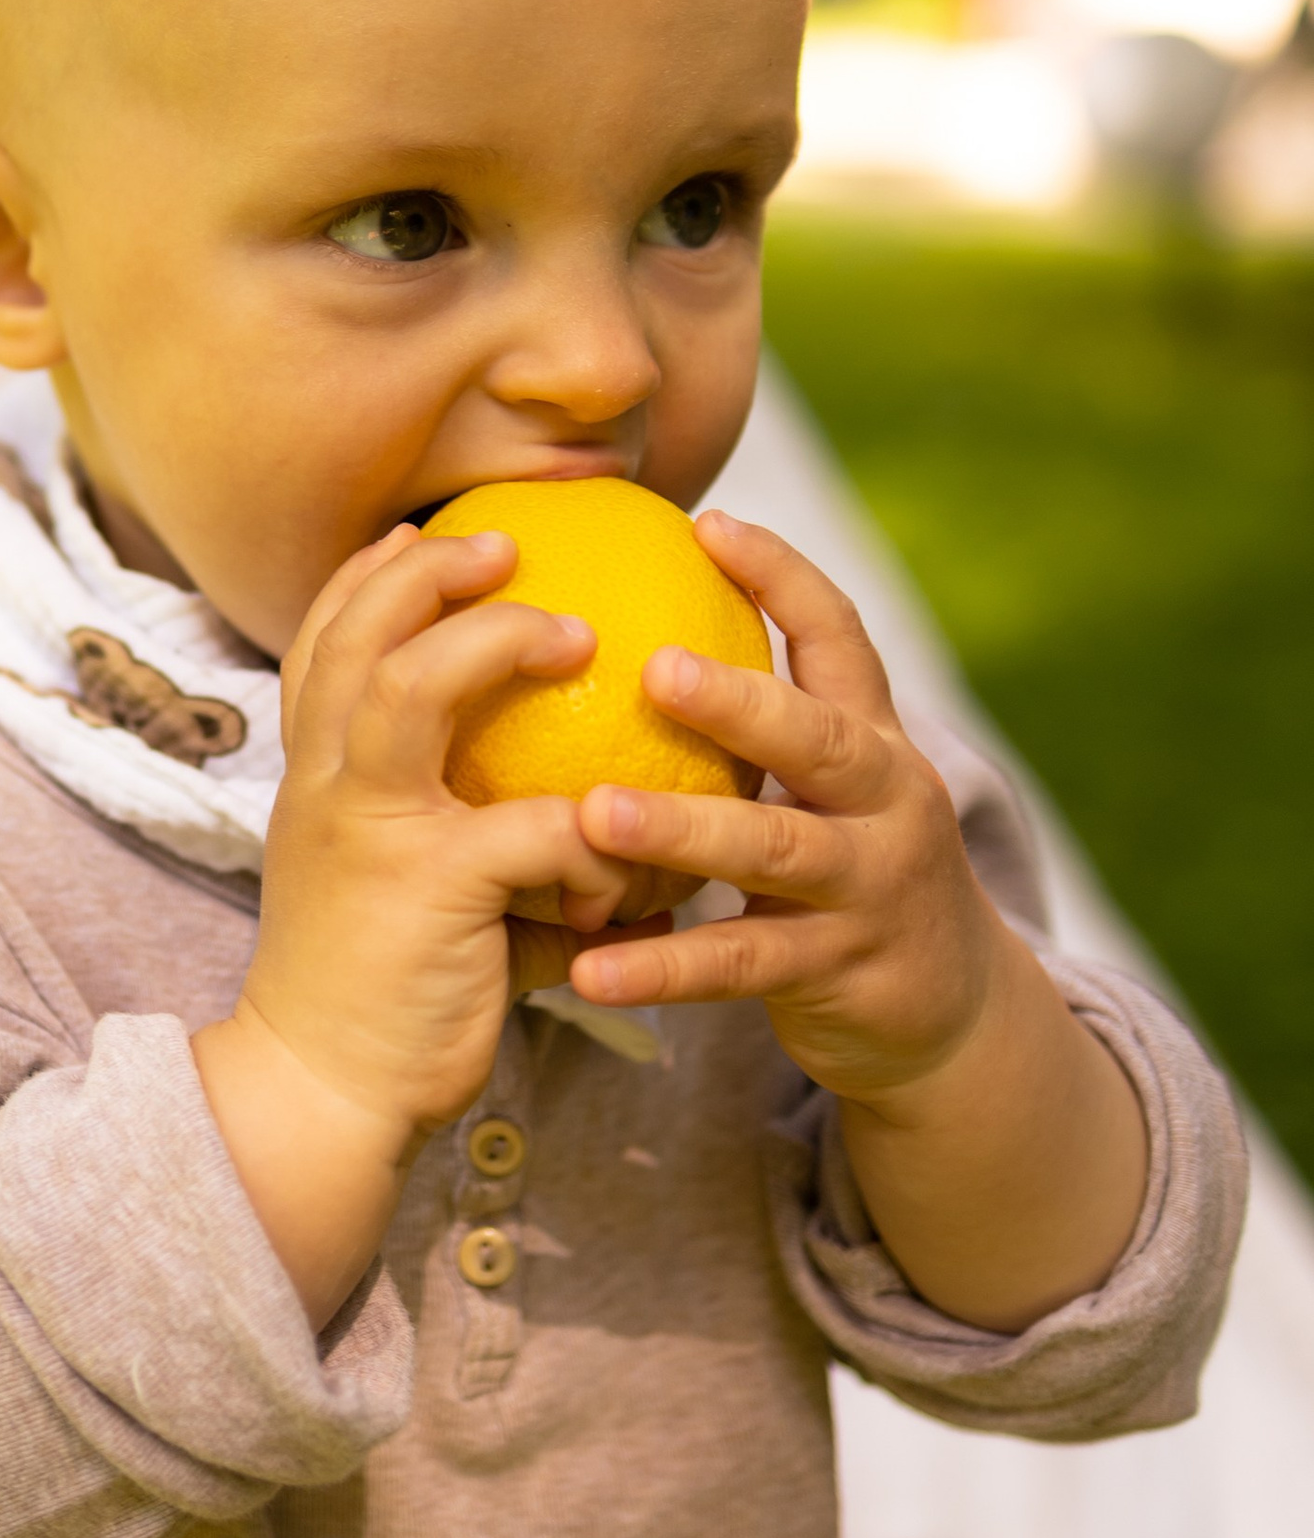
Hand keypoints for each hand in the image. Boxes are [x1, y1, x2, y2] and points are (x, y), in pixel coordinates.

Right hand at [193, 524, 647, 1322]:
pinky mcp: (429, 891)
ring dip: (496, 645)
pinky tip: (633, 857)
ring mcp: (370, 831)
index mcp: (314, 778)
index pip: (324, 642)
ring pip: (409, 689)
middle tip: (507, 545)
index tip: (422, 537)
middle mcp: (327, 787)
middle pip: (356, 636)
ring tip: (578, 633)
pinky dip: (591, 831)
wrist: (322, 1091)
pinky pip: (528, 829)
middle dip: (426, 573)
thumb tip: (585, 795)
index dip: (369, 578)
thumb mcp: (401, 881)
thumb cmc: (381, 989)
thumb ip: (470, 825)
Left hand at [569, 513, 1145, 1329]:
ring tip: (591, 814)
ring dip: (682, 832)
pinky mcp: (842, 972)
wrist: (950, 1014)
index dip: (781, 575)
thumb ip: (756, 725)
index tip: (706, 523)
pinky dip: (663, 969)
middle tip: (652, 666)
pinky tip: (588, 966)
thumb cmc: (848, 871)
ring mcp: (870, 888)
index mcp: (874, 740)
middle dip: (739, 701)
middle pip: (817, 737)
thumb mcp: (824, 789)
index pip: (839, 637)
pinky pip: (738, 965)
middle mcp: (886, 802)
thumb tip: (622, 622)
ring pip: (774, 852)